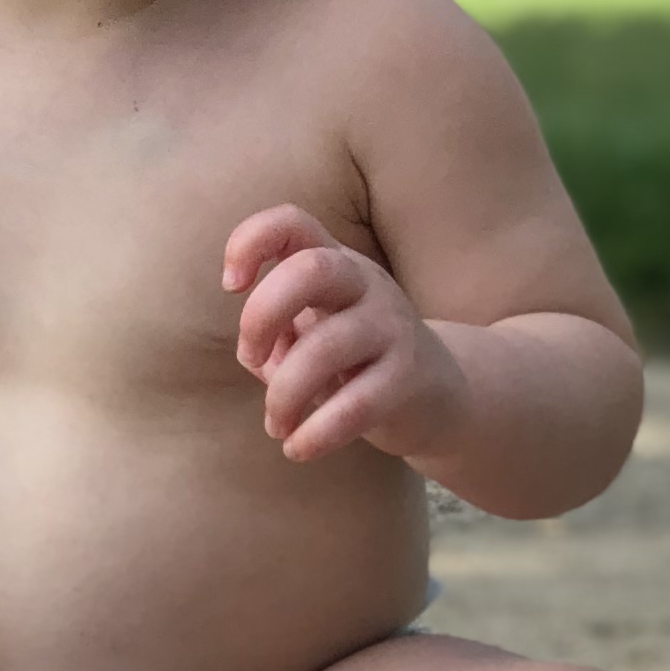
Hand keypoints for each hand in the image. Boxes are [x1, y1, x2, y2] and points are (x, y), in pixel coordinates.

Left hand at [224, 204, 460, 467]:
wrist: (438, 395)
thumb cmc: (353, 360)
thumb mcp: (310, 335)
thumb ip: (273, 337)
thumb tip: (256, 355)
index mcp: (334, 263)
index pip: (292, 222)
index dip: (251, 242)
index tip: (231, 285)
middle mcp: (366, 284)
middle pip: (311, 269)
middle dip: (261, 315)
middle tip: (251, 358)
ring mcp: (392, 328)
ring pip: (324, 349)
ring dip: (283, 395)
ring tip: (277, 425)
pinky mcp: (408, 378)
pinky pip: (355, 405)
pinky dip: (314, 433)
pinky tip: (297, 447)